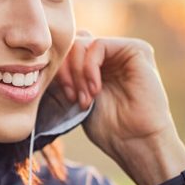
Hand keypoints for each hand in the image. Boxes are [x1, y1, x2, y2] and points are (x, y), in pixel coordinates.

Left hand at [53, 30, 184, 173]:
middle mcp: (111, 54)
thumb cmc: (110, 127)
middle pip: (73, 42)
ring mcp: (123, 50)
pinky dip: (89, 67)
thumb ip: (66, 77)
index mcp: (97, 64)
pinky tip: (95, 89)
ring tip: (85, 97)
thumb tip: (47, 61)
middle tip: (71, 97)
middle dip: (65, 70)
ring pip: (82, 43)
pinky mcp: (136, 49)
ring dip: (77, 72)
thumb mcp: (78, 98)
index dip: (60, 69)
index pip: (68, 49)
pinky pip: (98, 45)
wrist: (137, 141)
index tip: (65, 97)